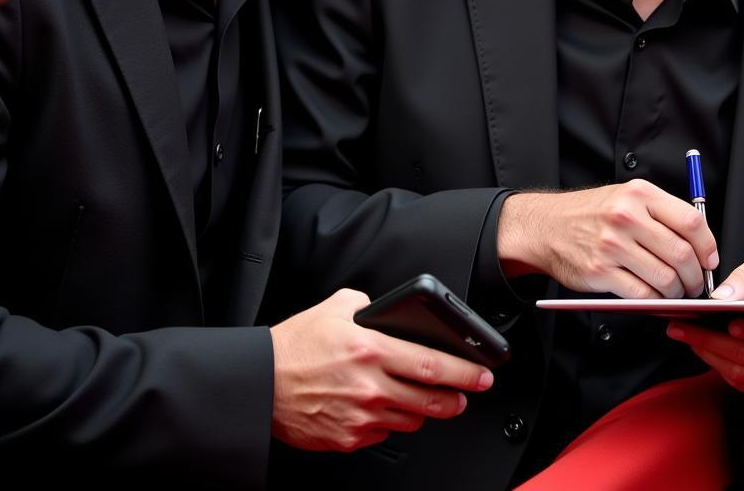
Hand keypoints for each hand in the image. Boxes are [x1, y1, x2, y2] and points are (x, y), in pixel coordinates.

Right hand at [269, 288, 493, 451]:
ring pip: (410, 420)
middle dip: (456, 398)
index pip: (431, 364)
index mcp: (370, 349)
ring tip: (422, 399)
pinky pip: (383, 433)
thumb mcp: (334, 307)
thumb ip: (368, 304)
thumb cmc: (294, 346)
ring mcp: (360, 417)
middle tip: (466, 394)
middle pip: (430, 400)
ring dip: (423, 411)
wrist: (261, 382)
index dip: (464, 371)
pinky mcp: (348, 438)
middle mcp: (369, 385)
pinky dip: (390, 422)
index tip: (482, 374)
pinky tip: (385, 408)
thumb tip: (385, 309)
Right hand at [497, 180, 717, 298]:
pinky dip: (655, 302)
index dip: (708, 246)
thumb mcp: (624, 197)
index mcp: (638, 194)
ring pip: (665, 278)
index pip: (691, 221)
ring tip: (675, 292)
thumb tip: (699, 244)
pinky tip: (654, 298)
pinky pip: (642, 294)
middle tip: (696, 284)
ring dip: (677, 292)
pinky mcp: (600, 271)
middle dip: (696, 277)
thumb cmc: (589, 214)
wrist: (545, 227)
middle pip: (681, 254)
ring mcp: (612, 245)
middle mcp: (626, 216)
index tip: (710, 260)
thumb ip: (660, 214)